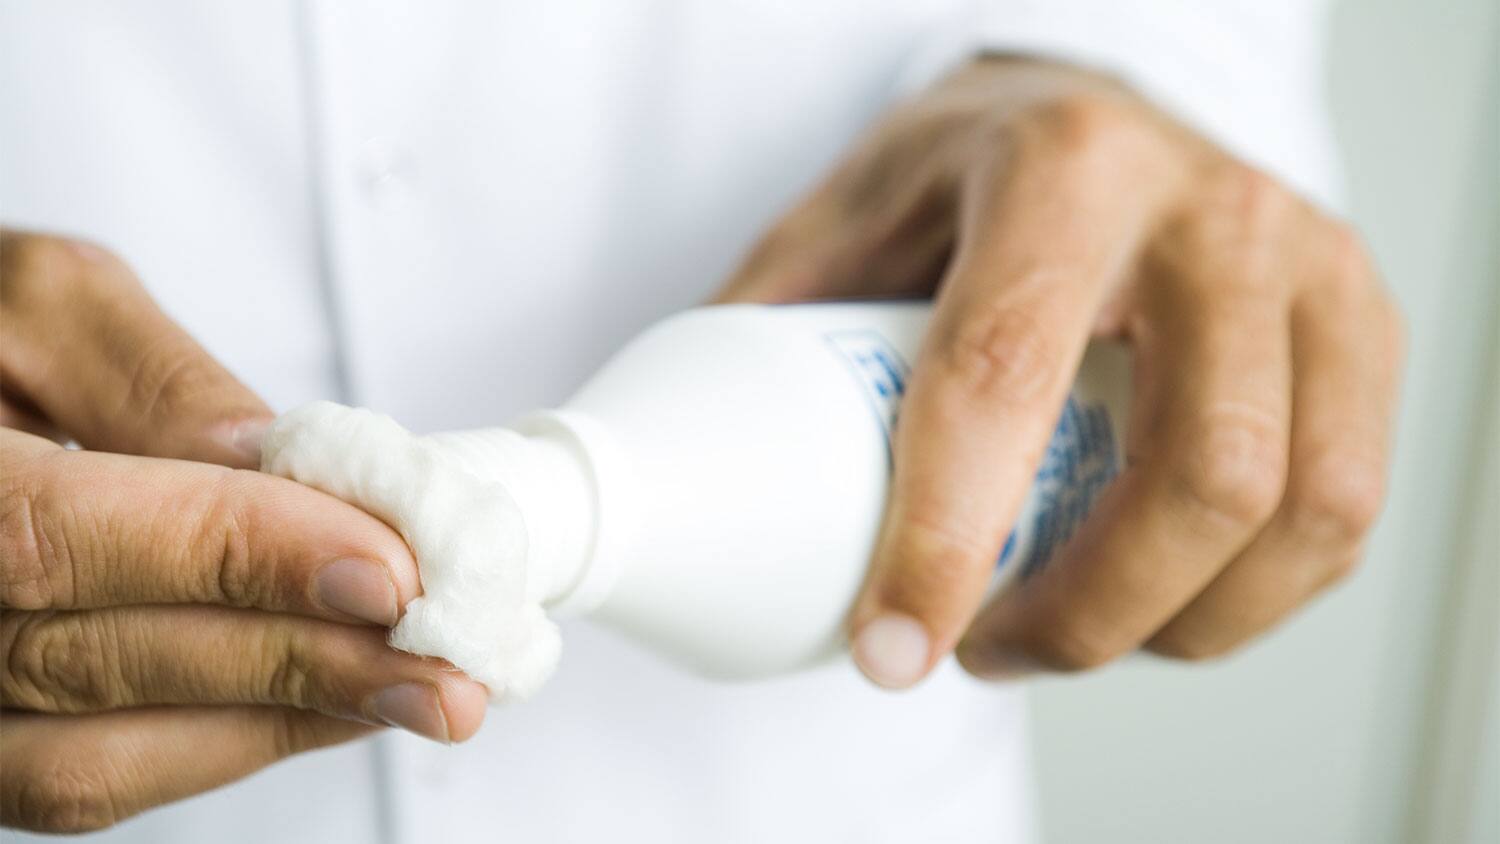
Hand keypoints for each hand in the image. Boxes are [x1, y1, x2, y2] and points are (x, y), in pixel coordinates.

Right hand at [0, 231, 488, 832]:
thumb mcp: (42, 304)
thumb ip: (151, 383)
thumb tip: (275, 465)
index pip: (61, 535)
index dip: (237, 557)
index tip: (386, 571)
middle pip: (99, 662)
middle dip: (299, 663)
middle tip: (447, 662)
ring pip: (96, 757)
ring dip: (280, 725)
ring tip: (419, 693)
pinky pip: (90, 777)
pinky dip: (229, 744)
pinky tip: (337, 705)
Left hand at [719, 58, 1402, 687]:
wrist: (1104, 112)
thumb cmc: (974, 173)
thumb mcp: (855, 211)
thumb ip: (781, 322)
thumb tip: (699, 469)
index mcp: (1060, 171)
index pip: (1008, 374)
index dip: (946, 538)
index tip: (892, 651)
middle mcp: (1209, 212)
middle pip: (1198, 469)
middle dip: (1085, 615)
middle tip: (983, 649)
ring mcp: (1309, 269)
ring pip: (1296, 510)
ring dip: (1170, 624)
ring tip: (1065, 631)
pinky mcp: (1359, 330)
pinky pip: (1341, 514)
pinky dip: (1248, 597)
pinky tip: (1159, 597)